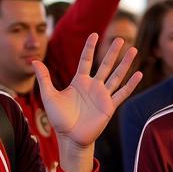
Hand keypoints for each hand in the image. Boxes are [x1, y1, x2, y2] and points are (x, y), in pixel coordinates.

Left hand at [33, 33, 141, 148]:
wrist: (70, 137)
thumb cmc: (59, 119)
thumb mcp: (49, 96)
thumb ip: (44, 78)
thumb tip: (33, 61)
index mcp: (79, 82)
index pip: (86, 60)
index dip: (90, 48)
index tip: (94, 34)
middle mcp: (93, 86)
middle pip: (105, 65)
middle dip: (113, 52)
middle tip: (120, 38)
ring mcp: (102, 96)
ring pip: (116, 76)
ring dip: (125, 64)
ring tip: (133, 50)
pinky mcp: (109, 106)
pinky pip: (122, 93)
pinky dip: (131, 84)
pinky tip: (138, 74)